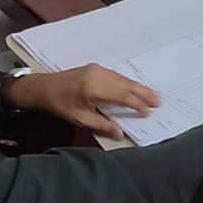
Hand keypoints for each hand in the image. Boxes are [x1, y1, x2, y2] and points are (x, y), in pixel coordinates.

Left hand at [9, 64, 161, 140]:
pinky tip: (134, 88)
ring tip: (152, 95)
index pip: (123, 96)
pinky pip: (117, 75)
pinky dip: (127, 82)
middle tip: (159, 101)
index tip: (148, 112)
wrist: (42, 87)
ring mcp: (97, 70)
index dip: (137, 105)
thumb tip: (120, 133)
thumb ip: (101, 125)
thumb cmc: (59, 105)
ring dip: (138, 87)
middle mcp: (99, 76)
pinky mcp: (95, 68)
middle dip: (144, 93)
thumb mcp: (79, 119)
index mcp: (95, 89)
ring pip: (123, 78)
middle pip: (127, 85)